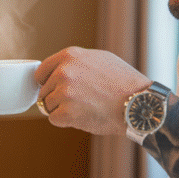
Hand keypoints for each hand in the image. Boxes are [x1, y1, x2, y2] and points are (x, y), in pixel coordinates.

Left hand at [35, 47, 151, 134]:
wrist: (137, 103)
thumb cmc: (123, 83)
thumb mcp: (100, 59)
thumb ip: (76, 62)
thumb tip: (59, 69)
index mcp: (70, 56)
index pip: (41, 71)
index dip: (46, 82)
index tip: (53, 88)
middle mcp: (64, 71)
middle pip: (44, 90)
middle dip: (56, 97)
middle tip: (79, 101)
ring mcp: (64, 92)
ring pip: (47, 105)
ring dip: (61, 110)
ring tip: (84, 108)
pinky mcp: (66, 112)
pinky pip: (54, 119)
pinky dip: (66, 121)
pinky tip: (84, 116)